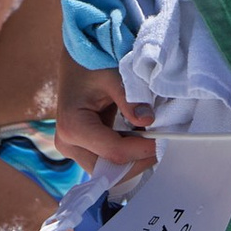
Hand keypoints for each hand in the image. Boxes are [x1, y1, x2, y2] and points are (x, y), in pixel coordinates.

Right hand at [53, 50, 155, 171]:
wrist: (77, 59)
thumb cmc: (91, 64)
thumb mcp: (113, 77)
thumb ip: (130, 100)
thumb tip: (148, 120)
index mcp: (73, 126)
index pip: (114, 152)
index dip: (142, 150)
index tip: (163, 141)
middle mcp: (67, 143)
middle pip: (108, 170)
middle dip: (137, 161)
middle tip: (159, 145)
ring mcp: (72, 148)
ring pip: (107, 171)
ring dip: (132, 159)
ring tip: (149, 140)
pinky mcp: (81, 148)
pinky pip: (106, 161)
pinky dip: (126, 154)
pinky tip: (138, 139)